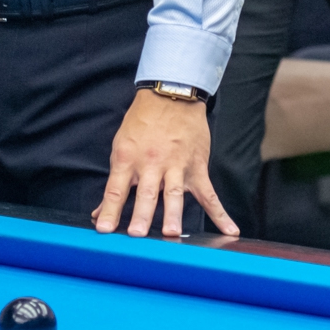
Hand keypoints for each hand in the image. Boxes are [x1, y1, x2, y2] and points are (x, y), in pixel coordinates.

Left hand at [93, 88, 235, 237]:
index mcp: (128, 159)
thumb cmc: (142, 123)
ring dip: (172, 213)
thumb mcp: (121, 148)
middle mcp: (151, 163)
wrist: (171, 95)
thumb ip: (114, 184)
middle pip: (146, 193)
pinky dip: (220, 214)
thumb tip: (100, 214)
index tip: (104, 230)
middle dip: (142, 214)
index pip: (116, 190)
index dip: (110, 210)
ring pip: (174, 193)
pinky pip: (209, 194)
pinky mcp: (196, 168)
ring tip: (171, 233)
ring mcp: (176, 166)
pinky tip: (229, 230)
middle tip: (138, 234)